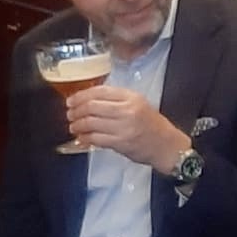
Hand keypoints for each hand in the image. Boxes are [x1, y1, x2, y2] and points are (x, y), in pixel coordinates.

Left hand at [66, 86, 189, 172]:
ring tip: (73, 126)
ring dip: (78, 125)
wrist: (166, 145)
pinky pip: (96, 139)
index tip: (72, 100)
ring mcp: (123, 127)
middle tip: (70, 114)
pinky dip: (85, 138)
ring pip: (91, 123)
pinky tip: (81, 138)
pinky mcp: (120, 143)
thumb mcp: (138, 104)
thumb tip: (88, 100)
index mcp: (131, 97)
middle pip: (92, 106)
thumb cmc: (152, 125)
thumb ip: (117, 100)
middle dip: (76, 110)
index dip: (81, 95)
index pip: (100, 91)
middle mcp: (127, 110)